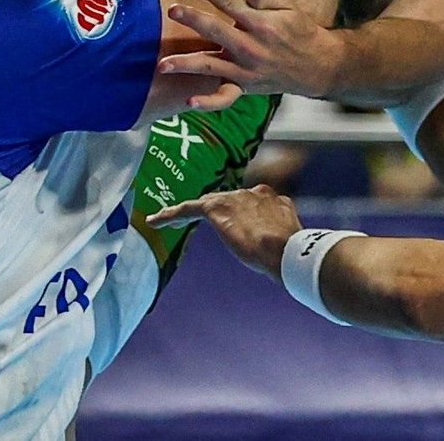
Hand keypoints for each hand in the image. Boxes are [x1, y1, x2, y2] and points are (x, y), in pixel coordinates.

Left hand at [146, 184, 300, 279]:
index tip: (231, 220)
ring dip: (187, 211)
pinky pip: (188, 208)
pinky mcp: (217, 207)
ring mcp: (233, 198)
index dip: (236, 210)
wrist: (284, 249)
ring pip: (204, 202)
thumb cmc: (289, 251)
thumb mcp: (285, 237)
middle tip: (196, 219)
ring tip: (168, 219)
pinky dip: (170, 214)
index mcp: (269, 198)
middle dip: (212, 208)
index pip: (247, 201)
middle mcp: (251, 193)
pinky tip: (155, 221)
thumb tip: (281, 245)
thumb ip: (277, 234)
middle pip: (224, 199)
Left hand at [159, 0, 343, 98]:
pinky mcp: (246, 86)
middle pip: (216, 30)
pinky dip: (208, 102)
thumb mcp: (290, 7)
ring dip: (185, 64)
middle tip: (172, 10)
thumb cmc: (301, 30)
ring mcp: (247, 69)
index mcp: (262, 24)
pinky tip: (190, 102)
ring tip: (162, 65)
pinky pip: (225, 96)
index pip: (232, 5)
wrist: (318, 66)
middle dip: (193, 19)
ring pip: (210, 65)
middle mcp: (252, 47)